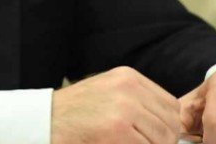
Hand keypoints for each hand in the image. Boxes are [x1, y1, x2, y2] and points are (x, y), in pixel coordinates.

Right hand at [51, 66, 181, 143]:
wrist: (45, 121)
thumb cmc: (75, 113)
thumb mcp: (107, 93)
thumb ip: (136, 100)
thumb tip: (169, 124)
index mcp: (128, 77)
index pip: (171, 105)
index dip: (168, 125)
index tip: (158, 137)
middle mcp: (129, 88)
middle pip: (170, 123)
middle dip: (163, 141)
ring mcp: (124, 108)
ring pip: (162, 139)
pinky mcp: (117, 130)